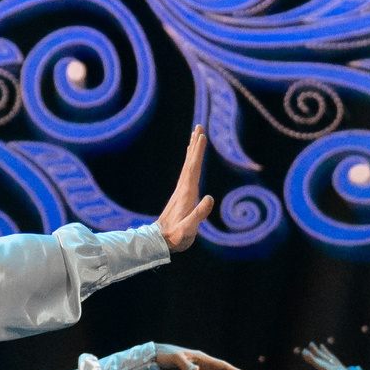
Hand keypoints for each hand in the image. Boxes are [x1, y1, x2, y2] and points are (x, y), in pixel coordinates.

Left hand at [154, 127, 215, 252]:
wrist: (159, 242)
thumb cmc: (176, 238)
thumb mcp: (188, 230)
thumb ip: (198, 215)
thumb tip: (210, 197)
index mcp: (186, 194)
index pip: (193, 169)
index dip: (198, 153)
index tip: (202, 137)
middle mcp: (182, 189)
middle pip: (190, 163)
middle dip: (195, 145)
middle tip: (199, 127)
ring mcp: (181, 191)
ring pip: (187, 166)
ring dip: (192, 150)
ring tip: (196, 136)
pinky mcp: (181, 195)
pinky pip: (186, 173)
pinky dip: (190, 162)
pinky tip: (191, 159)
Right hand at [299, 341, 369, 369]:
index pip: (323, 367)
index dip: (314, 361)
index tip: (307, 355)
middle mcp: (337, 369)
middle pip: (323, 361)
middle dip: (313, 356)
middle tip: (304, 350)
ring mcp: (339, 367)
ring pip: (327, 358)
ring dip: (318, 351)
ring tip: (311, 344)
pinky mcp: (340, 367)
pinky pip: (331, 358)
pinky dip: (326, 352)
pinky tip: (322, 347)